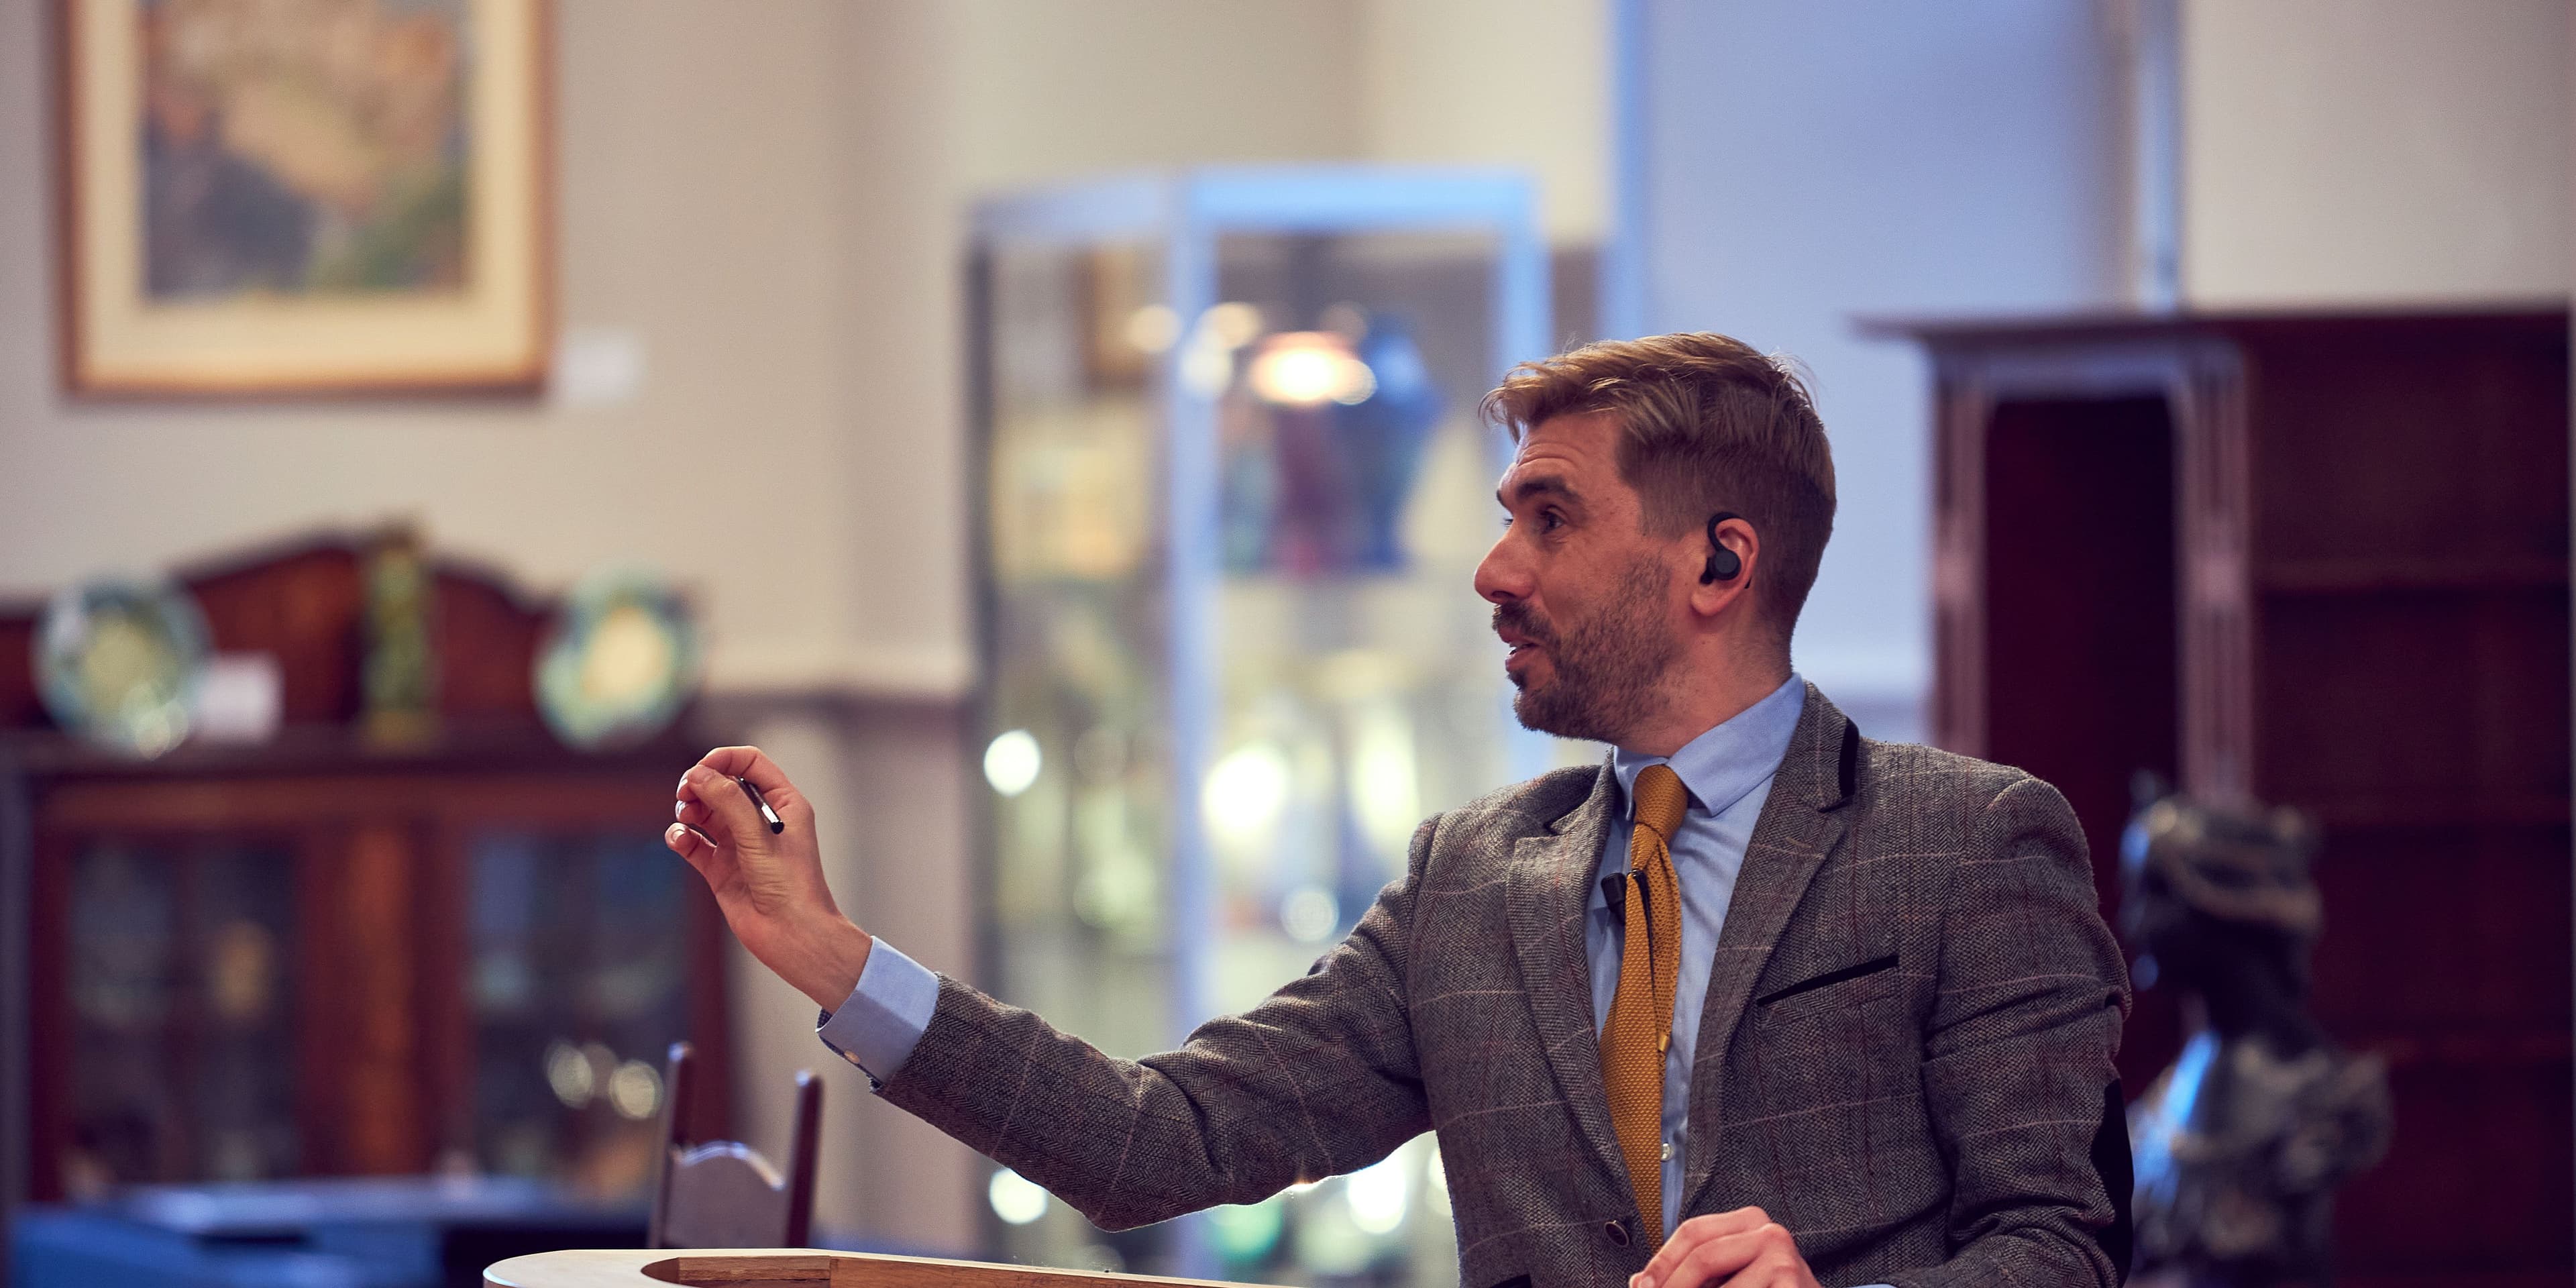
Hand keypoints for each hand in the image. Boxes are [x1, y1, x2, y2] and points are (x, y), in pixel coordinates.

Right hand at [665, 746, 872, 1009]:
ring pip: (704, 813)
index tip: (699, 770)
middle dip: (699, 784)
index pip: (750, 764)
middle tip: (685, 794)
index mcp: (783, 804)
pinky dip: (682, 837)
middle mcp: (760, 820)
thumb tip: (697, 774)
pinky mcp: (721, 869)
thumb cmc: (790, 885)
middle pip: (722, 785)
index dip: (723, 760)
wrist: (792, 936)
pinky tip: (679, 839)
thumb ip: (728, 802)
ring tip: (686, 818)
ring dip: (689, 809)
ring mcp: (739, 844)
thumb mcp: (759, 836)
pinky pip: (694, 844)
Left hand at [1631, 1207, 1818, 1287]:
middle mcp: (1770, 1233)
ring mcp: (1784, 1260)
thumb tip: (1640, 1283)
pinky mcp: (1789, 1284)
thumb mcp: (1728, 1280)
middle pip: (1702, 1256)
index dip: (1661, 1261)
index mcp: (1750, 1222)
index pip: (1693, 1232)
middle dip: (1671, 1287)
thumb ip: (1689, 1277)